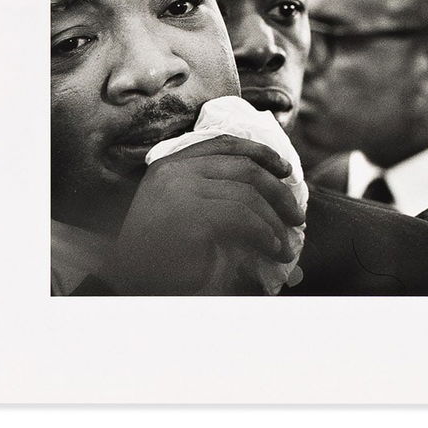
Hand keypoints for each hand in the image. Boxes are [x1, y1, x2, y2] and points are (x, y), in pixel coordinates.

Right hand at [101, 135, 306, 294]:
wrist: (130, 282)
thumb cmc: (157, 255)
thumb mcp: (185, 212)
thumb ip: (213, 194)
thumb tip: (270, 188)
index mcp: (169, 165)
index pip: (224, 144)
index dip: (261, 153)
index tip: (285, 170)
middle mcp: (173, 171)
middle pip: (243, 167)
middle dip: (278, 191)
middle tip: (296, 216)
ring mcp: (180, 191)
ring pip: (247, 195)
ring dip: (274, 222)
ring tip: (285, 246)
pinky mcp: (190, 216)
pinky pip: (242, 218)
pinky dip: (265, 235)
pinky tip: (272, 249)